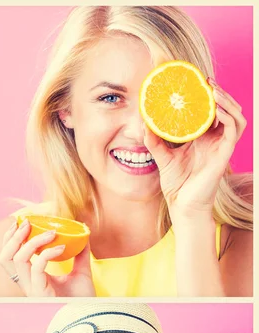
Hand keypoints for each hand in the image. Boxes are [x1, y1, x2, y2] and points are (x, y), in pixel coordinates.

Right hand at [0, 219, 95, 296]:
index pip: (8, 257)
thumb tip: (83, 236)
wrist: (91, 315)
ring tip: (51, 232)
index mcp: (30, 278)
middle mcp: (27, 283)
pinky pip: (37, 267)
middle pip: (5, 257)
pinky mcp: (41, 293)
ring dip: (32, 241)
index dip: (8, 239)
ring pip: (18, 259)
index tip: (20, 223)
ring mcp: (32, 289)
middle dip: (13, 237)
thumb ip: (79, 255)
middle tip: (27, 222)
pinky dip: (48, 253)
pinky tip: (61, 247)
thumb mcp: (81, 272)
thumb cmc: (83, 300)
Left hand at [144, 79, 245, 224]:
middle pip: (226, 109)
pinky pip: (234, 129)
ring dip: (226, 100)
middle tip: (205, 81)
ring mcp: (222, 146)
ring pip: (235, 115)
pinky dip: (227, 116)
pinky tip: (215, 109)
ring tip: (212, 90)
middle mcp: (215, 139)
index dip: (206, 96)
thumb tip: (143, 123)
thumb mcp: (162, 157)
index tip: (195, 82)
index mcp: (203, 138)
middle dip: (218, 93)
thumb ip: (155, 140)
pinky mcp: (225, 154)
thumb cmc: (176, 184)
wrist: (182, 205)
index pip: (210, 111)